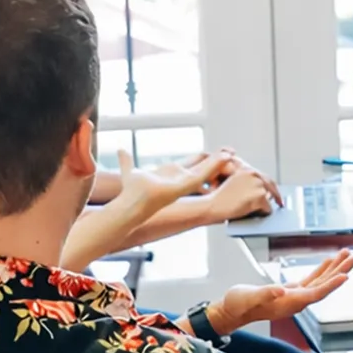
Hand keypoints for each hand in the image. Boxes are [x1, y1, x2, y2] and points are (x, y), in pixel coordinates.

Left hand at [111, 149, 234, 218]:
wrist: (132, 204)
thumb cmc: (132, 192)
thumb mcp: (130, 171)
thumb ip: (127, 161)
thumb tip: (121, 149)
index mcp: (173, 172)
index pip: (192, 162)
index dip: (204, 157)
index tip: (217, 152)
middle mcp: (181, 177)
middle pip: (203, 164)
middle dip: (216, 158)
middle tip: (230, 151)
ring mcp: (185, 181)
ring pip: (207, 167)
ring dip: (219, 160)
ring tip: (232, 152)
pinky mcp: (187, 185)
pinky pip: (205, 172)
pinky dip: (216, 164)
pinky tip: (226, 157)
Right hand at [202, 163, 281, 221]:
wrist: (211, 205)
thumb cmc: (218, 198)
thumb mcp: (233, 184)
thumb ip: (247, 183)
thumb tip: (262, 191)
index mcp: (246, 169)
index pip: (265, 177)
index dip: (272, 187)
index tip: (276, 193)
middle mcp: (253, 174)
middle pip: (271, 186)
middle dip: (276, 196)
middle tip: (280, 203)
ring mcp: (257, 184)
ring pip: (269, 198)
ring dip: (264, 205)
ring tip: (254, 210)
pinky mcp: (260, 196)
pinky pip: (268, 209)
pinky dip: (263, 213)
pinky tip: (253, 213)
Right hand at [206, 252, 352, 334]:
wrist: (231, 312)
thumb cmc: (237, 306)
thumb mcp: (248, 298)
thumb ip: (265, 294)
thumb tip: (280, 290)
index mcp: (290, 303)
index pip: (316, 293)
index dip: (330, 285)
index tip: (345, 276)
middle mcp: (297, 301)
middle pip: (324, 285)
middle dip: (341, 271)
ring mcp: (296, 296)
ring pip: (321, 281)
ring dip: (335, 268)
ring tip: (348, 255)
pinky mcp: (291, 291)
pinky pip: (312, 279)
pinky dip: (322, 269)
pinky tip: (329, 261)